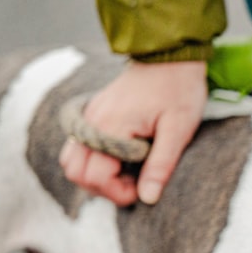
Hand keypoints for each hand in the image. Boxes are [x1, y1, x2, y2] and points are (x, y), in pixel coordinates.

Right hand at [59, 60, 207, 205]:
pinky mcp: (92, 113)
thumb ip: (161, 165)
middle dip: (104, 188)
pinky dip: (93, 160)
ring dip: (95, 175)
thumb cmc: (179, 90)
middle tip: (136, 184)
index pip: (95, 176)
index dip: (118, 193)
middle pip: (76, 172)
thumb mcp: (179, 130)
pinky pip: (79, 146)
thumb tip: (148, 198)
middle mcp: (91, 122)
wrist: (169, 54)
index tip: (143, 191)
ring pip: (72, 160)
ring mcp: (88, 116)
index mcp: (111, 126)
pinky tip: (121, 158)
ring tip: (128, 173)